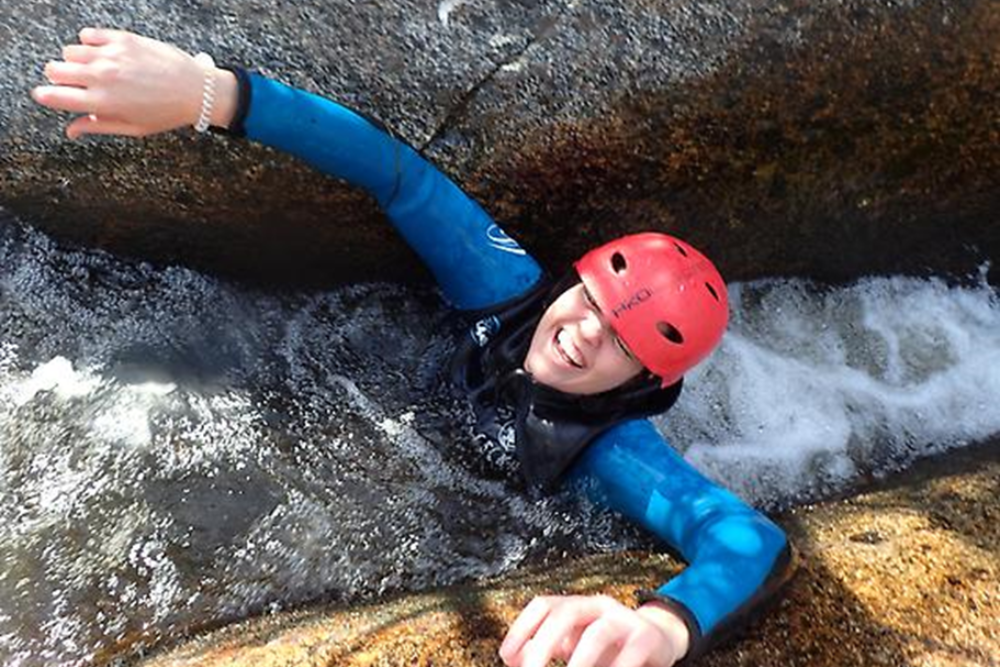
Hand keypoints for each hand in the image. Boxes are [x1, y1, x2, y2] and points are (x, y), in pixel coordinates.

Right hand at [31, 27, 236, 138]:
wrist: (197, 90)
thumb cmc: (167, 113)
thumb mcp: (133, 128)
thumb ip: (98, 126)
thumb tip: (71, 131)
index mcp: (103, 103)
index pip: (55, 96)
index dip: (45, 96)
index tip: (45, 95)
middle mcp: (103, 77)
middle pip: (54, 70)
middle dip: (59, 78)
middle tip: (75, 83)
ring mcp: (111, 55)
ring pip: (69, 52)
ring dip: (76, 61)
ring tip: (96, 70)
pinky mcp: (122, 39)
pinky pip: (88, 34)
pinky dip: (90, 43)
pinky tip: (104, 53)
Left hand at [499, 594, 689, 666]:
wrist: (657, 640)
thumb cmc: (605, 645)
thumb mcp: (572, 643)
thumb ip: (543, 647)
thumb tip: (512, 658)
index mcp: (576, 605)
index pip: (543, 605)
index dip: (521, 628)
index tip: (505, 657)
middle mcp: (598, 606)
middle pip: (566, 613)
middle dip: (545, 643)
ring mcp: (624, 620)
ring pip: (599, 633)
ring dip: (580, 660)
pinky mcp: (647, 638)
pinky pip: (631, 653)